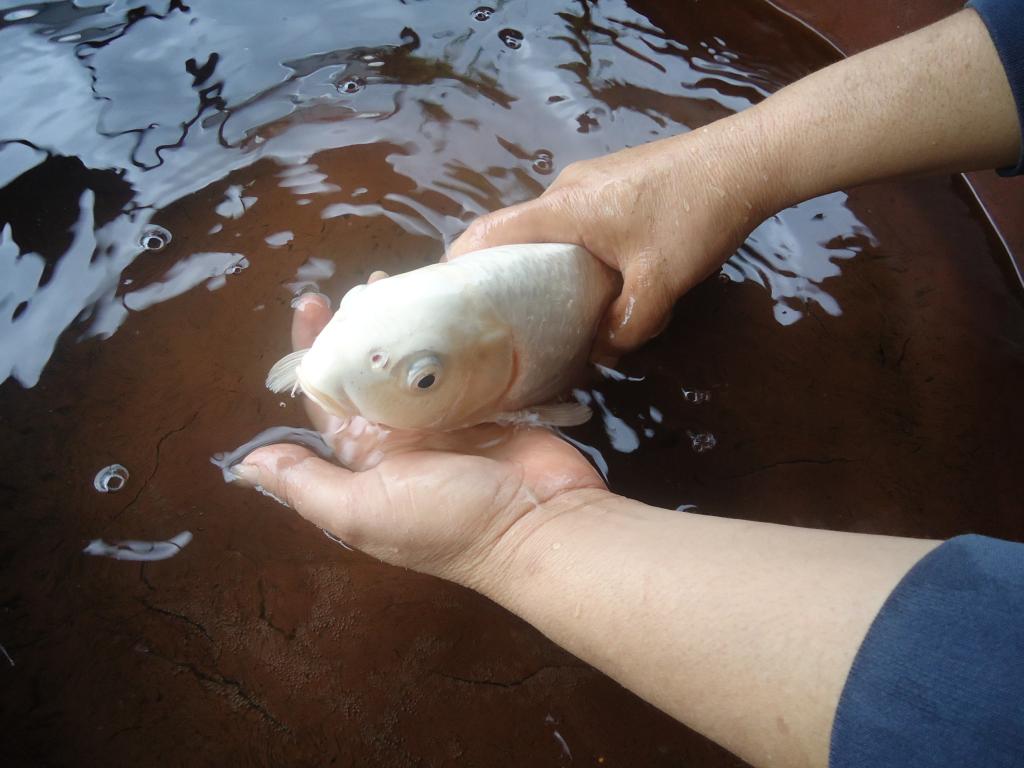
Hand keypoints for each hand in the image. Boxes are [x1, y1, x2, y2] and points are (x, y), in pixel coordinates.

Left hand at [232, 292, 605, 585]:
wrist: (541, 524)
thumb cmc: (449, 523)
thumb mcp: (365, 511)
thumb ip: (306, 484)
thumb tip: (243, 464)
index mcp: (368, 462)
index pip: (327, 401)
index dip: (313, 356)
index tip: (311, 306)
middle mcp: (403, 437)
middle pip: (371, 373)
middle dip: (361, 331)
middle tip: (364, 286)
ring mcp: (450, 416)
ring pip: (415, 361)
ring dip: (404, 324)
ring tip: (399, 282)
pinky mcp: (490, 401)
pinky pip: (462, 360)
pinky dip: (451, 331)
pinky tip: (446, 298)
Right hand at [448, 118, 776, 358]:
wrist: (746, 161)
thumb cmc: (695, 216)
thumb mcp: (660, 284)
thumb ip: (626, 327)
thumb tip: (602, 354)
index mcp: (562, 209)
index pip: (489, 233)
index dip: (459, 265)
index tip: (446, 302)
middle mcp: (565, 190)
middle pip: (516, 234)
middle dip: (504, 276)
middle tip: (501, 322)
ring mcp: (590, 183)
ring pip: (550, 230)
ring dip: (546, 266)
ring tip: (550, 311)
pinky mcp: (614, 184)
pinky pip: (576, 222)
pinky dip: (572, 252)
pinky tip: (595, 281)